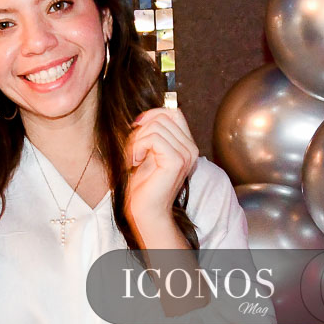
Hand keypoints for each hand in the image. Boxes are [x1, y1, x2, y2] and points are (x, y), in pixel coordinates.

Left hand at [125, 107, 198, 234]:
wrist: (144, 211)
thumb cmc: (143, 185)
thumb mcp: (146, 152)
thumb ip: (150, 133)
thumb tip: (141, 117)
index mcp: (186, 145)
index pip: (174, 113)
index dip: (152, 115)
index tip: (136, 129)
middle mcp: (190, 148)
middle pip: (163, 117)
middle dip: (141, 131)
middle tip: (132, 151)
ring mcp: (186, 154)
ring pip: (156, 126)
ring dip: (137, 141)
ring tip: (133, 159)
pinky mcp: (177, 161)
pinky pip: (153, 138)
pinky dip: (138, 147)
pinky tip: (135, 162)